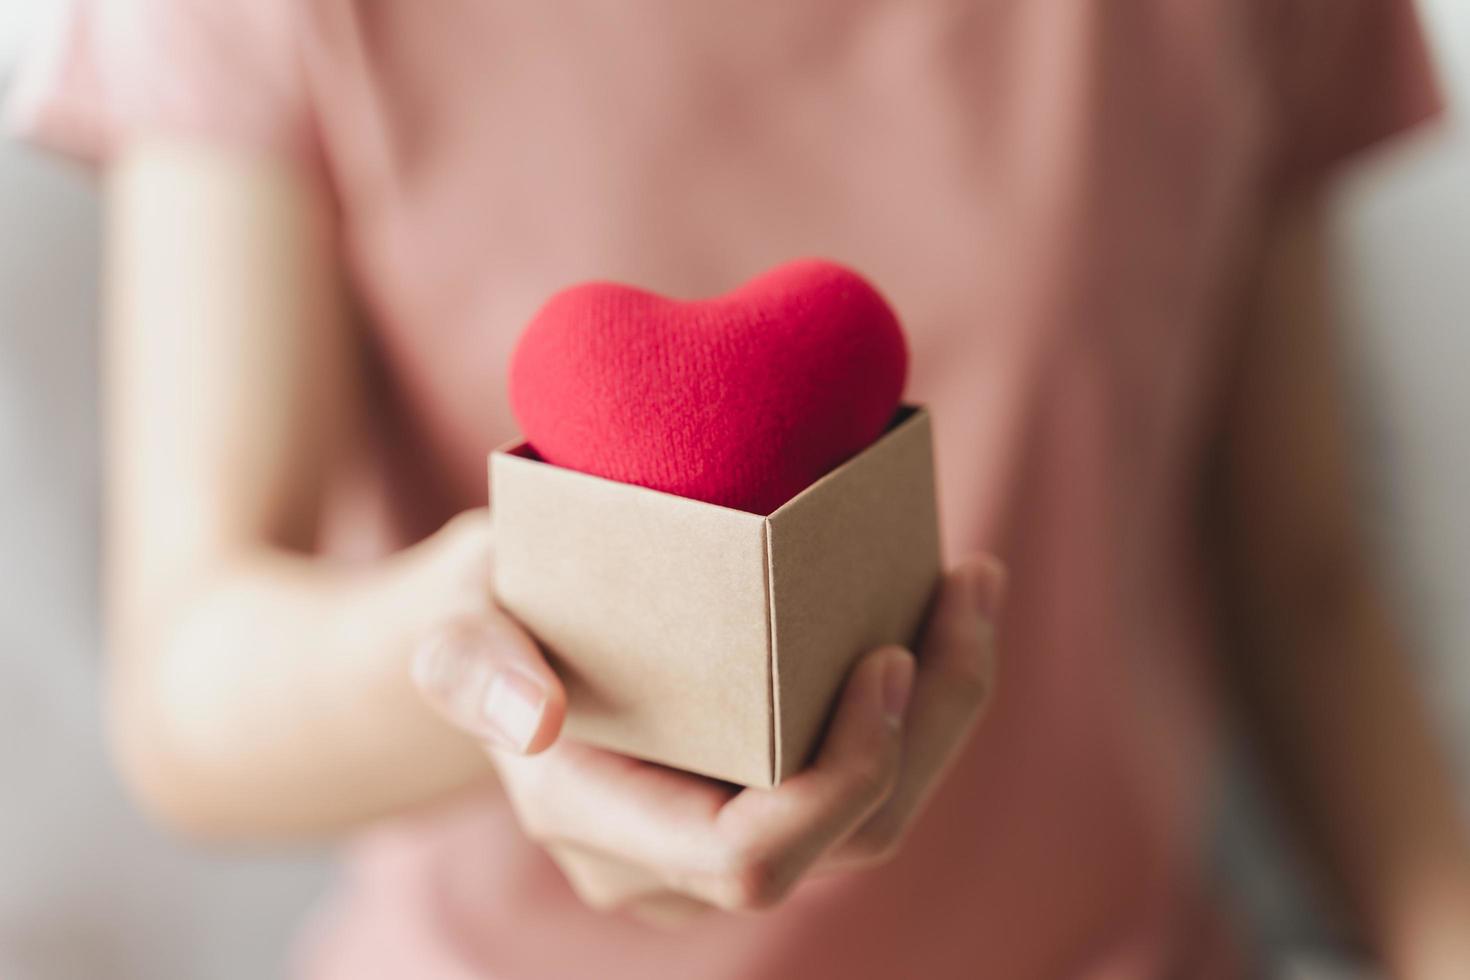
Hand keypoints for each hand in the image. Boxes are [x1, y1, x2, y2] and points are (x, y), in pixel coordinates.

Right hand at [413, 522, 1004, 922]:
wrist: (499, 642)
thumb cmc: (483, 619)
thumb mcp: (454, 621)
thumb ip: (470, 667)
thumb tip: (538, 720)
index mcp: (601, 828)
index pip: (749, 862)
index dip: (838, 781)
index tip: (885, 656)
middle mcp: (674, 861)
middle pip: (848, 841)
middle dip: (928, 727)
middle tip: (966, 589)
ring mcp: (728, 834)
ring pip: (878, 816)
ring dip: (944, 708)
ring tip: (972, 585)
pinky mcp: (767, 796)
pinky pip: (869, 777)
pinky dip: (919, 701)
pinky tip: (941, 607)